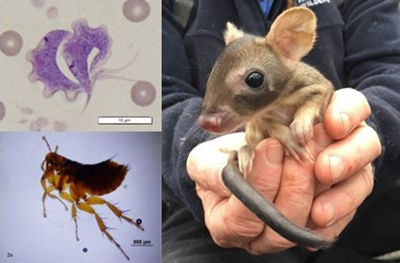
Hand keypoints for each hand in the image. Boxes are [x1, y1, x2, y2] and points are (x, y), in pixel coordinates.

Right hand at [186, 88, 380, 253]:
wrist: (242, 161)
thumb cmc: (220, 162)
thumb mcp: (204, 161)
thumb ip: (211, 170)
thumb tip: (229, 173)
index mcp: (226, 226)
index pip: (244, 218)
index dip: (260, 182)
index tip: (268, 146)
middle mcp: (258, 239)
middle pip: (284, 223)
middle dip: (295, 179)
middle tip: (300, 142)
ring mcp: (287, 235)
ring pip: (314, 223)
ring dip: (320, 180)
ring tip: (318, 142)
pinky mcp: (313, 226)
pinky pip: (335, 220)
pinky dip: (339, 190)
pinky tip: (332, 159)